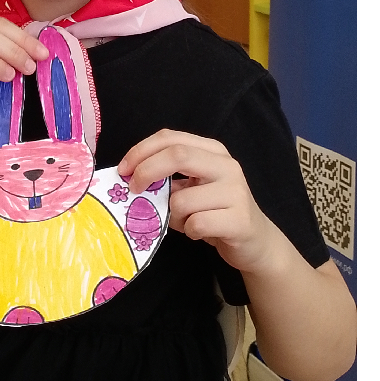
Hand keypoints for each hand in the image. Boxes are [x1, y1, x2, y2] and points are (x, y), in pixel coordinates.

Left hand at [118, 130, 282, 274]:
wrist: (256, 242)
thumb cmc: (216, 212)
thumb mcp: (193, 188)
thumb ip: (170, 178)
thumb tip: (132, 178)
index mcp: (213, 151)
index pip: (171, 138)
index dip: (142, 150)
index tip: (123, 169)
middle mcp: (227, 165)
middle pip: (177, 155)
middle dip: (147, 171)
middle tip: (133, 189)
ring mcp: (236, 192)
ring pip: (181, 199)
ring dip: (172, 216)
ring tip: (185, 221)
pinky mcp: (239, 220)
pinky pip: (196, 223)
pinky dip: (189, 231)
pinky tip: (200, 232)